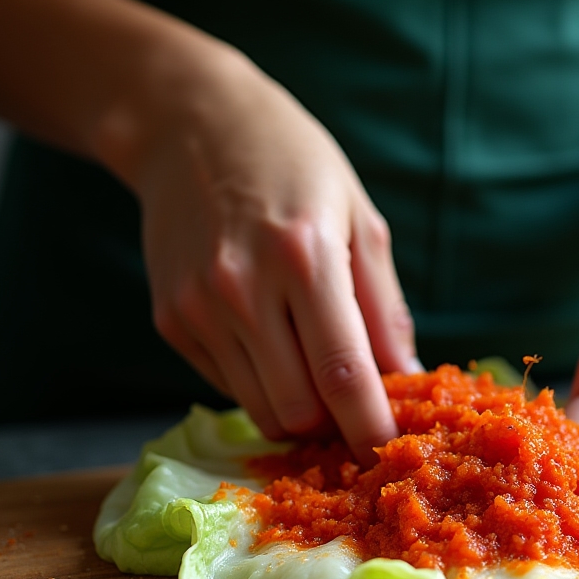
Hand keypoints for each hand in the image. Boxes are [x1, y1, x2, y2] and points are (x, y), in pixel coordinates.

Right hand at [126, 49, 418, 463]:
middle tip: (355, 401)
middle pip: (298, 410)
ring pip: (260, 409)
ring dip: (297, 408)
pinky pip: (228, 386)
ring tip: (314, 366)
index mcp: (304, 258)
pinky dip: (260, 381)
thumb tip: (407, 379)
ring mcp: (198, 308)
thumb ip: (384, 307)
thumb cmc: (293, 165)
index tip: (388, 452)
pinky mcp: (171, 320)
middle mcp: (243, 289)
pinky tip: (269, 335)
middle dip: (334, 423)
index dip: (369, 426)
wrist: (188, 126)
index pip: (342, 374)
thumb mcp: (359, 219)